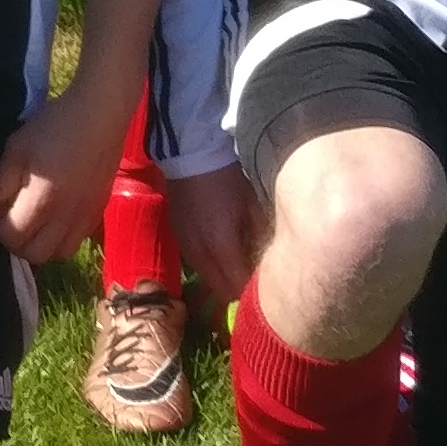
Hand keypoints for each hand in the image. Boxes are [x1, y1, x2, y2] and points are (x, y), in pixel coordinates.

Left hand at [0, 76, 132, 262]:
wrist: (101, 114)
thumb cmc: (55, 125)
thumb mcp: (18, 148)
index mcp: (43, 200)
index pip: (12, 236)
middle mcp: (66, 217)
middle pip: (34, 254)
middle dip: (13, 241)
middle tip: (6, 215)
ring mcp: (85, 218)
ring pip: (57, 254)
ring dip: (37, 245)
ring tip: (28, 219)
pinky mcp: (97, 213)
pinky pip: (75, 242)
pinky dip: (58, 240)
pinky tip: (51, 217)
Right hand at [166, 165, 262, 307]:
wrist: (191, 156)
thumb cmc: (227, 179)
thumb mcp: (251, 204)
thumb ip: (259, 234)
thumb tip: (268, 256)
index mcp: (221, 244)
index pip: (238, 284)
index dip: (252, 289)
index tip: (265, 285)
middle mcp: (200, 252)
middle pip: (219, 289)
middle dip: (237, 289)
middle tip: (252, 280)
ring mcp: (185, 245)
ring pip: (206, 278)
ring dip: (221, 278)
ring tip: (236, 267)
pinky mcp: (177, 237)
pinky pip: (195, 262)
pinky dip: (209, 265)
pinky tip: (219, 253)